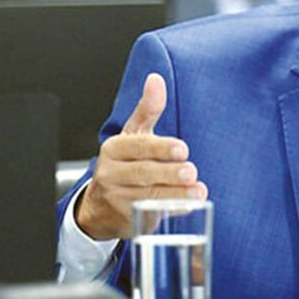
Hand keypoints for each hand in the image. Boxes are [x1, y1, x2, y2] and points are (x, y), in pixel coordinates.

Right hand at [75, 73, 207, 240]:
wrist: (101, 206)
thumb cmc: (124, 162)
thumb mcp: (133, 134)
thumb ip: (148, 109)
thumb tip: (156, 79)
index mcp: (114, 148)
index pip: (138, 147)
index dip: (160, 148)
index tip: (182, 149)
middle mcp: (111, 173)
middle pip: (143, 173)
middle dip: (169, 173)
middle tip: (191, 171)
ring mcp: (117, 198)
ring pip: (148, 196)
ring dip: (176, 194)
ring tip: (198, 191)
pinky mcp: (125, 219)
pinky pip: (150, 214)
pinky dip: (171, 210)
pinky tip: (189, 206)